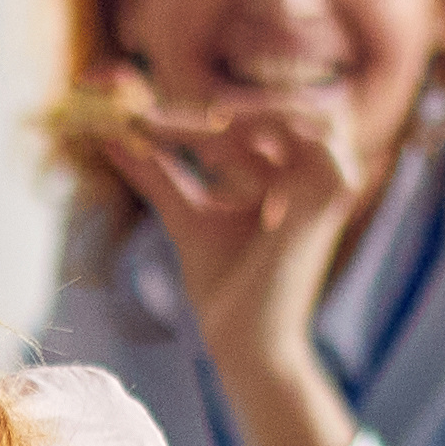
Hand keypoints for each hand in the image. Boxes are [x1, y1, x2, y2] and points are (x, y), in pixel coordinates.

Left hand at [111, 89, 361, 375]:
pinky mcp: (332, 200)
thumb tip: (112, 137)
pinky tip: (216, 150)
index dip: (200, 112)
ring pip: (307, 114)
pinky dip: (267, 132)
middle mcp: (317, 176)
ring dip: (248, 113)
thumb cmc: (223, 288)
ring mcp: (331, 186)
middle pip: (288, 107)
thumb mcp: (184, 215)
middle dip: (227, 104)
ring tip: (195, 131)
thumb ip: (156, 173)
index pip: (255, 122)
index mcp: (290, 177)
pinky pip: (314, 141)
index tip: (140, 114)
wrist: (242, 342)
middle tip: (163, 115)